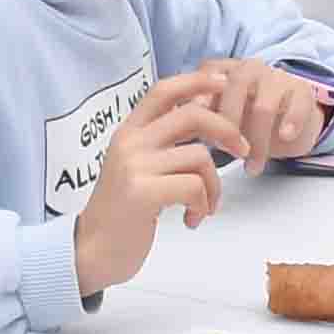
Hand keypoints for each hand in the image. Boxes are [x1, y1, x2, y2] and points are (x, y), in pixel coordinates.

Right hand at [70, 78, 245, 296]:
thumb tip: (205, 120)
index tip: (224, 83)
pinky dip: (203, 205)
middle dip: (227, 130)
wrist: (91, 252)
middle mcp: (130, 143)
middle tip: (242, 150)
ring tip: (204, 206)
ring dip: (214, 185)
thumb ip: (162, 144)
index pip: (164, 90)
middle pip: (192, 115)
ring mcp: (134, 166)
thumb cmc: (122, 212)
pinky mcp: (142, 193)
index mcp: (129, 132)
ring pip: (199, 157)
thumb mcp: (136, 167)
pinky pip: (194, 187)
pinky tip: (192, 219)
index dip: (197, 81)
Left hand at [206, 59, 333, 165]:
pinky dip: (290, 123)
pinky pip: (297, 106)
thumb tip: (180, 126)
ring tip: (252, 167)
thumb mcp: (224, 118)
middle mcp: (253, 69)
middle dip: (228, 121)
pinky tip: (284, 138)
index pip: (211, 71)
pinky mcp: (304, 92)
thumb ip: (204, 117)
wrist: (290, 126)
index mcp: (228, 71)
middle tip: (225, 150)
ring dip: (257, 142)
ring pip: (264, 106)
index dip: (201, 92)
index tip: (197, 119)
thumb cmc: (248, 122)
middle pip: (237, 85)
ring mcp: (279, 78)